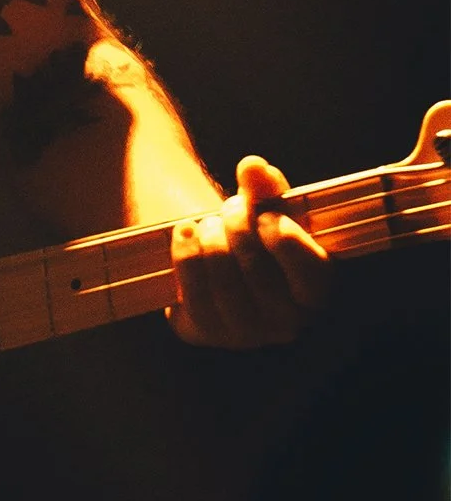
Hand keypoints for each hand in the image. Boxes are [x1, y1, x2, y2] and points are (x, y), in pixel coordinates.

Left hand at [168, 157, 330, 348]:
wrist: (214, 260)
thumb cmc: (253, 232)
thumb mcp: (267, 206)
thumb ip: (266, 186)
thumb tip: (253, 166)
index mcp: (315, 292)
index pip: (310, 271)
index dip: (285, 239)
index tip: (266, 214)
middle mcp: (286, 323)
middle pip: (258, 271)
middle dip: (239, 226)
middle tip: (231, 207)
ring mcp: (244, 334)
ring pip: (224, 281)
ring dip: (211, 239)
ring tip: (209, 222)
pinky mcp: (204, 333)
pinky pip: (193, 294)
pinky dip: (186, 255)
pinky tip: (185, 231)